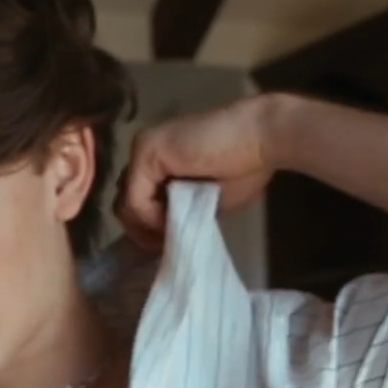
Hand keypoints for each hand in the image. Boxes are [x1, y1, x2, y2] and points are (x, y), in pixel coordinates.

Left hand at [113, 94, 283, 248]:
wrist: (262, 138)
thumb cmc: (245, 167)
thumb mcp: (206, 201)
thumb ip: (180, 213)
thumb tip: (164, 238)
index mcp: (158, 161)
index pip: (136, 201)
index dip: (149, 229)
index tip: (170, 247)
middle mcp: (144, 152)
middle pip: (125, 202)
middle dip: (144, 232)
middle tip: (168, 248)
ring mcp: (142, 150)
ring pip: (125, 204)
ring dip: (148, 228)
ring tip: (175, 234)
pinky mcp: (146, 152)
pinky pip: (135, 199)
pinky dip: (151, 218)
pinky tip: (175, 220)